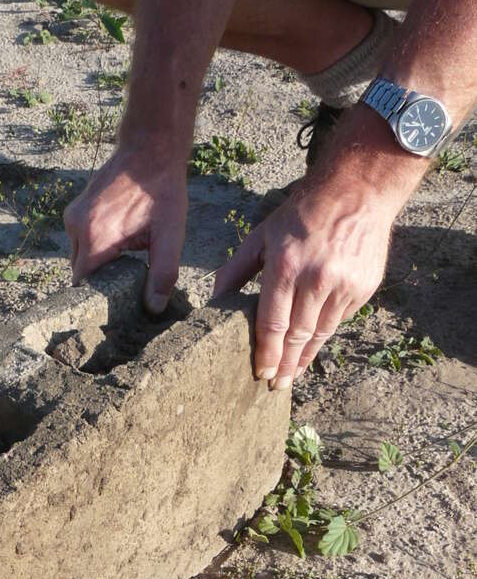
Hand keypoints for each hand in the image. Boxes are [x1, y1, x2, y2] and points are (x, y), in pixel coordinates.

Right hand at [64, 140, 188, 313]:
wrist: (151, 148)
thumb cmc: (163, 191)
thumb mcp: (170, 235)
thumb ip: (162, 274)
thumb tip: (154, 307)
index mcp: (96, 238)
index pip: (83, 286)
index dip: (97, 299)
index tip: (113, 304)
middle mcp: (77, 227)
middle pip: (80, 273)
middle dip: (99, 282)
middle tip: (125, 284)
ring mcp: (73, 216)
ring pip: (78, 257)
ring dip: (97, 263)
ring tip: (123, 260)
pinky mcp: (75, 208)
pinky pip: (79, 240)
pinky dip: (94, 246)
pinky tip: (117, 241)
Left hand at [213, 179, 394, 387]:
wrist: (358, 192)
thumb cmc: (302, 214)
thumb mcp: (262, 235)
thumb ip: (236, 270)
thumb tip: (213, 301)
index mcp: (286, 266)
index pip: (273, 323)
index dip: (267, 353)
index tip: (261, 373)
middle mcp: (317, 278)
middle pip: (298, 335)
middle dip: (286, 365)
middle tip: (276, 386)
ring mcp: (344, 284)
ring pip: (321, 333)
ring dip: (306, 357)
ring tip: (293, 375)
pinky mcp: (364, 287)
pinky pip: (339, 319)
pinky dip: (324, 331)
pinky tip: (313, 341)